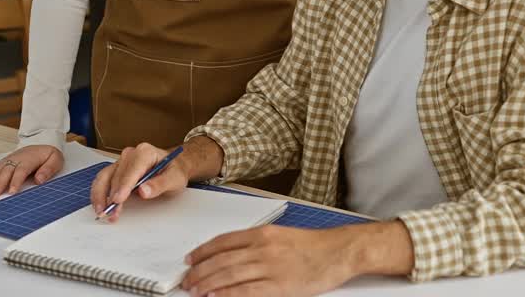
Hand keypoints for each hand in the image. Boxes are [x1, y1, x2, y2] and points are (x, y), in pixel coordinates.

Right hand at [0, 145, 62, 196]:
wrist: (43, 142)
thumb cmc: (49, 154)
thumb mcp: (56, 159)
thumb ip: (49, 169)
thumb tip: (40, 179)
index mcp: (29, 159)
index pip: (21, 171)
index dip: (15, 182)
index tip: (11, 192)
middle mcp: (16, 159)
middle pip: (5, 171)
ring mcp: (8, 160)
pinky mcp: (3, 162)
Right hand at [89, 143, 190, 221]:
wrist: (173, 167)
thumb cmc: (174, 171)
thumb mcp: (175, 179)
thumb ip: (160, 184)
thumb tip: (143, 191)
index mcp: (145, 152)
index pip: (132, 169)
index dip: (124, 185)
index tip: (118, 199)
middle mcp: (131, 154)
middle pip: (117, 175)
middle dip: (113, 196)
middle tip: (112, 213)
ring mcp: (122, 162)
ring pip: (105, 177)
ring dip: (101, 195)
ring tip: (102, 212)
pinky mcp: (117, 170)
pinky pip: (104, 180)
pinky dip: (100, 194)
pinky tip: (100, 205)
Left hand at [181, 225, 358, 296]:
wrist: (338, 252)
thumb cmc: (313, 245)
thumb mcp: (281, 235)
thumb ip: (257, 243)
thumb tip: (230, 254)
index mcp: (263, 233)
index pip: (223, 241)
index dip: (202, 251)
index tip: (190, 259)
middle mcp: (263, 248)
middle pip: (221, 259)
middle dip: (199, 270)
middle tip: (186, 279)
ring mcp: (270, 267)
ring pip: (229, 275)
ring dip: (208, 282)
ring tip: (194, 289)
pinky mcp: (279, 286)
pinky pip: (246, 291)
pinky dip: (227, 294)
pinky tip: (215, 296)